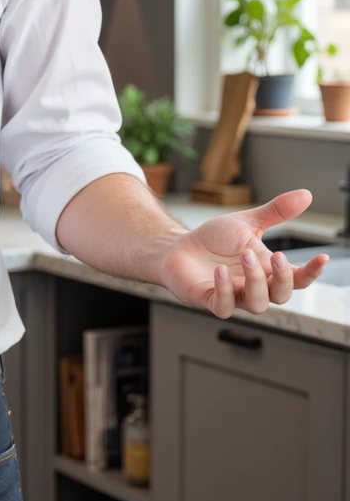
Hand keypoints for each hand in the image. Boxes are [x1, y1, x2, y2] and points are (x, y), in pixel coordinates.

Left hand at [159, 188, 328, 317]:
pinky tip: (220, 271)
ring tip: (245, 256)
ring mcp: (233, 295)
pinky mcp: (210, 300)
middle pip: (281, 296)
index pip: (297, 279)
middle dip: (282, 278)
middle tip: (276, 255)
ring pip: (257, 305)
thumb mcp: (247, 222)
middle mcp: (254, 286)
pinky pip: (224, 306)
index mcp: (267, 270)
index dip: (311, 272)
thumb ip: (276, 212)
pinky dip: (224, 290)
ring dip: (256, 282)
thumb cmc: (215, 240)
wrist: (179, 247)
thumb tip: (306, 194)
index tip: (323, 258)